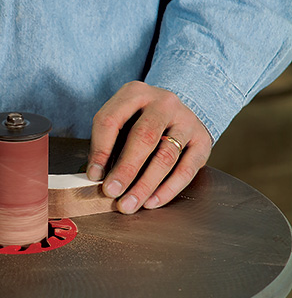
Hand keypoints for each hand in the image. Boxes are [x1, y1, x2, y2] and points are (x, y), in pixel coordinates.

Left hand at [87, 81, 211, 213]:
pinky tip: (152, 202)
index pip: (111, 120)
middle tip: (111, 191)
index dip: (100, 150)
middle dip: (125, 169)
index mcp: (134, 93)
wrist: (177, 110)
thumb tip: (97, 176)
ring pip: (166, 156)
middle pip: (143, 137)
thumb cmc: (140, 119)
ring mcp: (186, 120)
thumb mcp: (121, 119)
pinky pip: (186, 169)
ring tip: (130, 204)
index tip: (94, 175)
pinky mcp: (202, 139)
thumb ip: (108, 144)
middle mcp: (163, 103)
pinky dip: (168, 189)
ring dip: (145, 185)